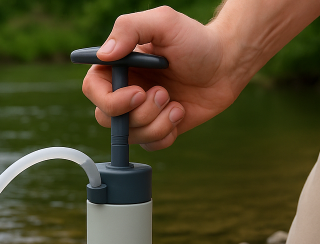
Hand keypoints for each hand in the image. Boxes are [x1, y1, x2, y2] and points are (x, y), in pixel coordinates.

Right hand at [82, 6, 247, 150]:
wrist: (227, 64)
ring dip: (156, 121)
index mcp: (117, 66)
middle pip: (107, 118)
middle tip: (164, 93)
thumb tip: (104, 54)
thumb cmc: (196, 40)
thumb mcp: (163, 22)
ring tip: (175, 102)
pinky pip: (150, 145)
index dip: (111, 99)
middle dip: (138, 113)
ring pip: (130, 135)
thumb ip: (129, 28)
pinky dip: (166, 132)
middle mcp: (124, 90)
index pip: (92, 90)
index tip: (138, 93)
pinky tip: (180, 112)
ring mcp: (140, 112)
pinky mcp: (158, 128)